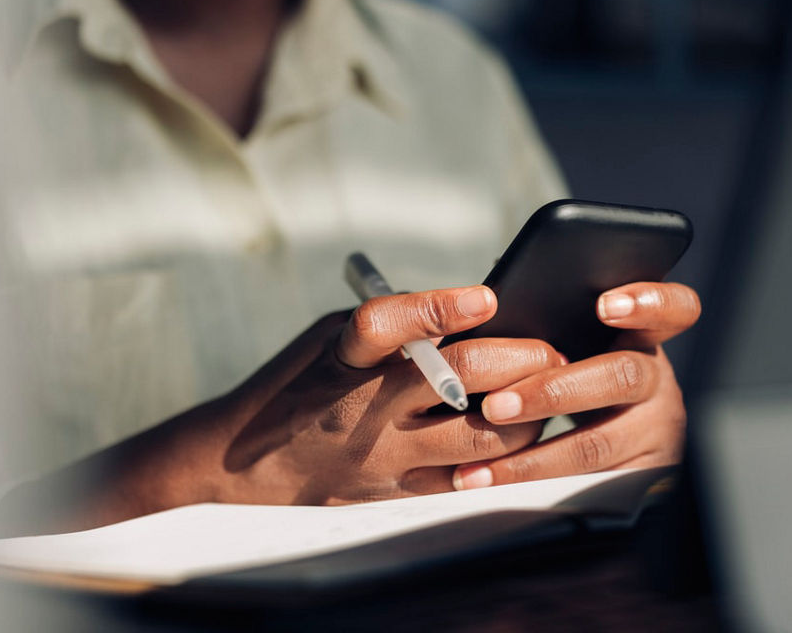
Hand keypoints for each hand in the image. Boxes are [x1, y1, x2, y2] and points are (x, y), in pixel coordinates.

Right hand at [209, 285, 561, 504]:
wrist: (240, 464)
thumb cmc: (300, 385)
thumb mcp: (330, 340)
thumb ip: (394, 327)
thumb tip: (477, 315)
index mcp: (342, 358)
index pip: (386, 324)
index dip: (440, 307)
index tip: (486, 297)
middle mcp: (363, 408)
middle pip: (461, 378)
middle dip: (522, 359)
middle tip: (551, 351)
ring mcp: (382, 458)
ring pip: (482, 439)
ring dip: (527, 413)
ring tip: (544, 396)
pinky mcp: (395, 495)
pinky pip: (468, 481)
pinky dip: (503, 459)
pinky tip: (520, 441)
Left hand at [451, 282, 700, 489]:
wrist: (609, 443)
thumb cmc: (581, 379)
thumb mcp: (582, 349)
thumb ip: (556, 331)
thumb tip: (496, 315)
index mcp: (645, 339)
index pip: (674, 309)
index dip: (647, 303)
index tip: (605, 306)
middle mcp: (657, 383)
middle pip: (622, 376)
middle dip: (554, 392)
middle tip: (498, 405)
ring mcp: (656, 433)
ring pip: (598, 444)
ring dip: (533, 456)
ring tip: (482, 463)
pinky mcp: (642, 478)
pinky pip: (587, 487)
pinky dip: (535, 487)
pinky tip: (496, 484)